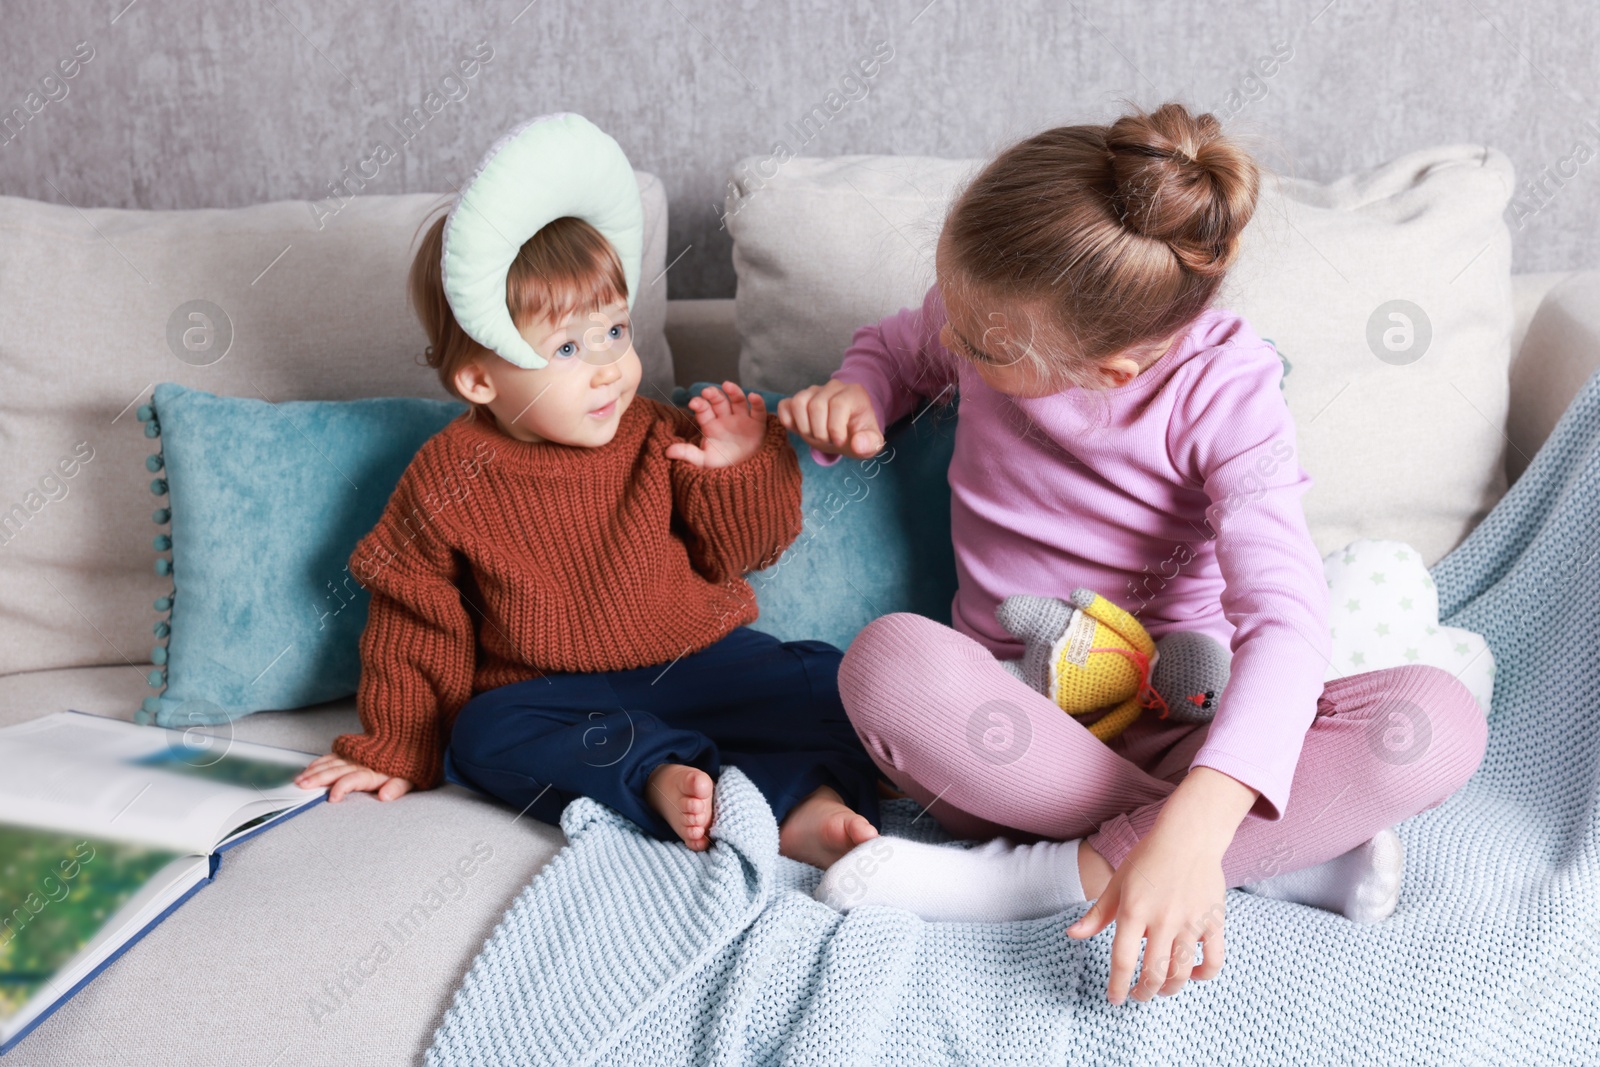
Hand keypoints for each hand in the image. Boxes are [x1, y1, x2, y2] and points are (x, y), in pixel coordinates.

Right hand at [294, 753, 413, 802]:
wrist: (409, 732)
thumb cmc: (410, 760)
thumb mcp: (412, 776)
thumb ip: (397, 787)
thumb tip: (385, 797)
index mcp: (374, 770)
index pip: (355, 779)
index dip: (343, 788)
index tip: (332, 798)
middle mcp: (361, 762)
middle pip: (336, 771)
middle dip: (318, 778)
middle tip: (301, 787)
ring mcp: (354, 755)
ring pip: (330, 762)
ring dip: (314, 771)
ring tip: (299, 780)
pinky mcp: (351, 750)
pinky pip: (332, 755)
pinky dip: (319, 762)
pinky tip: (308, 768)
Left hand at [665, 381, 768, 468]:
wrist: (744, 474)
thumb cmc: (722, 465)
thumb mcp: (704, 461)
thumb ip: (687, 454)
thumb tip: (667, 452)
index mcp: (711, 424)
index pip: (704, 410)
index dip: (699, 404)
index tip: (693, 402)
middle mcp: (726, 418)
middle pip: (719, 401)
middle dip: (713, 394)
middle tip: (706, 392)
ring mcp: (742, 419)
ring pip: (738, 400)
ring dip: (733, 391)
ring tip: (727, 385)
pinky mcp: (757, 424)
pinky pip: (758, 410)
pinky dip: (757, 402)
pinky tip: (753, 396)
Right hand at [776, 380, 882, 458]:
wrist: (847, 431)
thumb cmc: (858, 435)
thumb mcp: (871, 443)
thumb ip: (869, 443)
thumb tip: (857, 444)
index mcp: (853, 393)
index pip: (838, 404)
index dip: (836, 428)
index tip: (839, 442)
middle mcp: (832, 387)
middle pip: (816, 405)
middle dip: (820, 431)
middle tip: (828, 441)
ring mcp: (813, 392)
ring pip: (798, 402)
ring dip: (804, 426)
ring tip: (815, 435)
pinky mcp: (798, 399)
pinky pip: (784, 405)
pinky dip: (788, 421)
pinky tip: (800, 430)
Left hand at [1065, 767, 1255, 1003]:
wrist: (1188, 836)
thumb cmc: (1148, 859)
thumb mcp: (1117, 883)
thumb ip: (1097, 914)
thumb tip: (1071, 935)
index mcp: (1133, 910)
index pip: (1122, 960)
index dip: (1116, 985)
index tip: (1115, 998)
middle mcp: (1162, 920)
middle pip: (1152, 974)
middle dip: (1143, 993)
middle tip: (1138, 994)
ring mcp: (1190, 922)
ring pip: (1181, 973)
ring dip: (1169, 988)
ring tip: (1160, 988)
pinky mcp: (1213, 921)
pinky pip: (1213, 960)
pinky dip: (1203, 975)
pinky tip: (1192, 975)